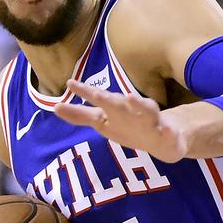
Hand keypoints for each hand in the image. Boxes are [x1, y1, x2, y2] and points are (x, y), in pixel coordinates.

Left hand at [55, 80, 187, 162]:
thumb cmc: (130, 124)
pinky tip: (166, 129)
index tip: (69, 83)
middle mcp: (131, 111)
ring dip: (138, 104)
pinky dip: (166, 130)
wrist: (164, 139)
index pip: (97, 100)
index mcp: (115, 111)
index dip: (84, 93)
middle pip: (118, 104)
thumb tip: (55, 108)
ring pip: (145, 111)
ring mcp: (151, 120)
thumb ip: (81, 116)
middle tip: (96, 94)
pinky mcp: (167, 133)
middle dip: (107, 99)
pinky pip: (167, 132)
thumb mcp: (103, 121)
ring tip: (131, 98)